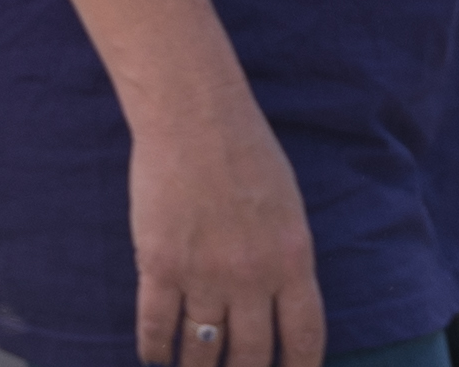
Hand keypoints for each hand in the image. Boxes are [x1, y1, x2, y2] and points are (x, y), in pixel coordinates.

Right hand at [122, 72, 322, 366]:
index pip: (303, 337)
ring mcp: (204, 275)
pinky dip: (155, 351)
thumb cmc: (246, 149)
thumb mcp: (288, 206)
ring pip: (202, 350)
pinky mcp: (161, 266)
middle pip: (251, 355)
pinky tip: (155, 361)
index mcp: (292, 260)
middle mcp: (252, 278)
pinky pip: (157, 326)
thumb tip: (279, 302)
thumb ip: (285, 258)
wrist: (194, 116)